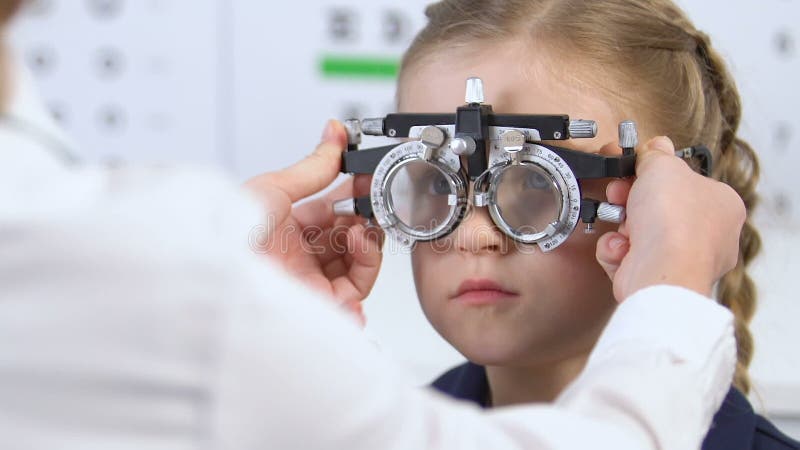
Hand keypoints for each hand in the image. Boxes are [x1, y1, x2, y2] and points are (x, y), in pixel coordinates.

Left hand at [245, 120, 383, 324]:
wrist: (221, 267)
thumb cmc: (232, 230)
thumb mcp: (275, 188)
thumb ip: (313, 166)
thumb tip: (335, 134)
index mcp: (286, 228)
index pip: (332, 213)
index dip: (355, 197)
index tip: (370, 180)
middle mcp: (299, 257)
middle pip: (349, 240)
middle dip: (367, 220)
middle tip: (374, 203)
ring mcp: (310, 280)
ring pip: (358, 265)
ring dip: (368, 242)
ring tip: (361, 225)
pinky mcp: (319, 302)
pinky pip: (356, 291)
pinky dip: (367, 266)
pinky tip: (359, 245)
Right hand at [595, 136, 745, 300]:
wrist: (661, 271)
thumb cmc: (675, 222)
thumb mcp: (662, 167)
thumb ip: (656, 156)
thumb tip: (656, 146)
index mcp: (723, 205)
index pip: (687, 183)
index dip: (657, 175)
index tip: (638, 170)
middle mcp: (709, 236)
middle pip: (660, 208)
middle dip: (632, 201)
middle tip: (620, 194)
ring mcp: (684, 260)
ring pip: (641, 234)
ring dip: (622, 227)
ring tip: (620, 225)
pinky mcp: (659, 278)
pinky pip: (630, 257)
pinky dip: (619, 251)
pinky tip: (622, 249)